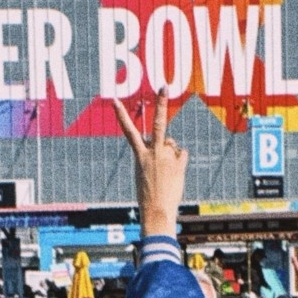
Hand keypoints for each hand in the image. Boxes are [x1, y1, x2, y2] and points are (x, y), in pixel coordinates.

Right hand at [115, 89, 187, 238]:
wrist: (156, 211)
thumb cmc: (148, 195)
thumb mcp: (144, 173)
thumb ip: (155, 155)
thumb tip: (171, 143)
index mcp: (140, 155)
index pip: (129, 132)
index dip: (121, 116)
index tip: (115, 101)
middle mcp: (153, 152)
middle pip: (158, 124)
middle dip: (161, 103)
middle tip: (164, 86)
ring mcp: (167, 157)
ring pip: (173, 144)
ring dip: (171, 154)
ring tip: (166, 173)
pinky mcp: (179, 163)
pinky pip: (182, 155)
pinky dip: (180, 162)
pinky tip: (175, 175)